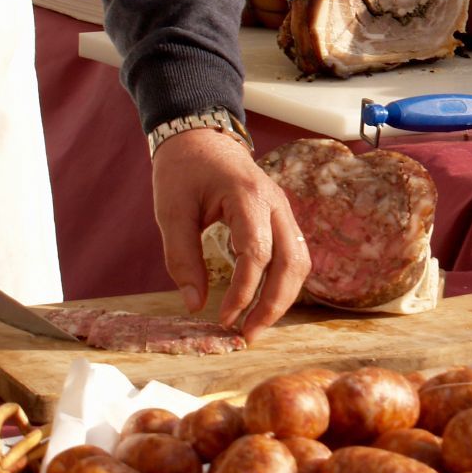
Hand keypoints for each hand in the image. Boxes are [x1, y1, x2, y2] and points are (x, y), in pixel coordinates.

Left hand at [151, 129, 310, 341]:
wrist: (201, 137)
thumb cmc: (183, 170)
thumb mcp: (170, 211)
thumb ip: (181, 257)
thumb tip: (194, 304)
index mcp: (248, 196)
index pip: (257, 254)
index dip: (243, 292)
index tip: (223, 318)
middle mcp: (276, 204)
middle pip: (292, 263)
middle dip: (273, 305)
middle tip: (248, 335)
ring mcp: (285, 211)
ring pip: (300, 263)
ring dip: (283, 298)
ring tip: (257, 325)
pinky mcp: (284, 220)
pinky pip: (295, 257)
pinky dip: (284, 284)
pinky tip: (264, 302)